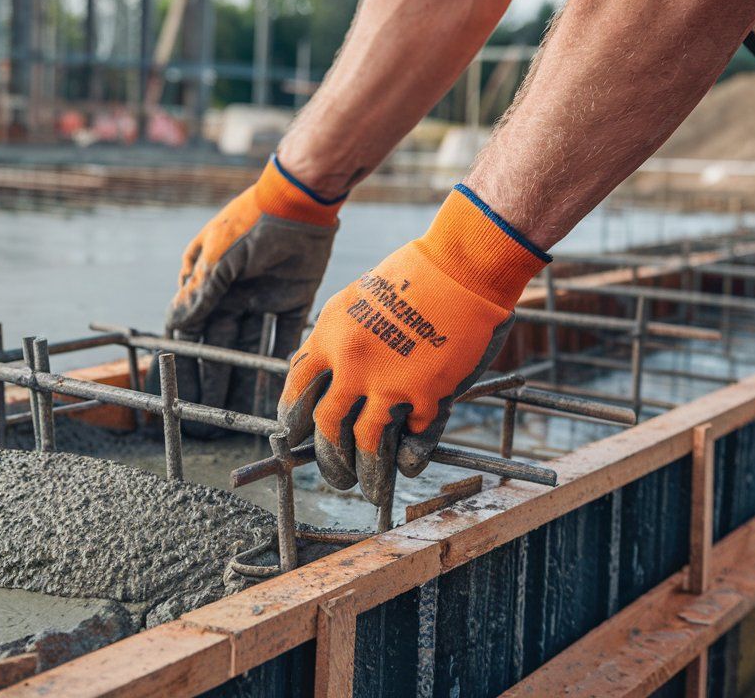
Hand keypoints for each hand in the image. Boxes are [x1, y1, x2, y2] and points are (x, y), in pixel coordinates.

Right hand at [162, 156, 344, 418]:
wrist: (301, 200)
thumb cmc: (249, 224)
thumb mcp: (218, 260)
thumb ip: (200, 296)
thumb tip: (173, 327)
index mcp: (204, 279)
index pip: (188, 328)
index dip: (183, 360)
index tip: (178, 392)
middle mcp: (230, 292)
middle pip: (218, 344)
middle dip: (212, 378)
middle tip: (207, 416)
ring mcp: (261, 296)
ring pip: (248, 345)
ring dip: (242, 375)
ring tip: (238, 411)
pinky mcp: (291, 299)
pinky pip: (282, 335)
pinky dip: (279, 360)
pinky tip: (275, 388)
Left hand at [278, 185, 548, 502]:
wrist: (462, 267)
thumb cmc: (413, 274)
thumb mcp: (356, 298)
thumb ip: (337, 337)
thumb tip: (324, 371)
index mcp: (330, 338)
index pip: (297, 389)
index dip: (292, 419)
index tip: (292, 435)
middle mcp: (354, 366)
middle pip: (326, 426)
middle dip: (327, 458)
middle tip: (332, 475)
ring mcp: (391, 384)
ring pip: (367, 444)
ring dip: (365, 472)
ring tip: (367, 487)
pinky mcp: (430, 396)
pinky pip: (414, 440)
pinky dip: (409, 459)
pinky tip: (407, 466)